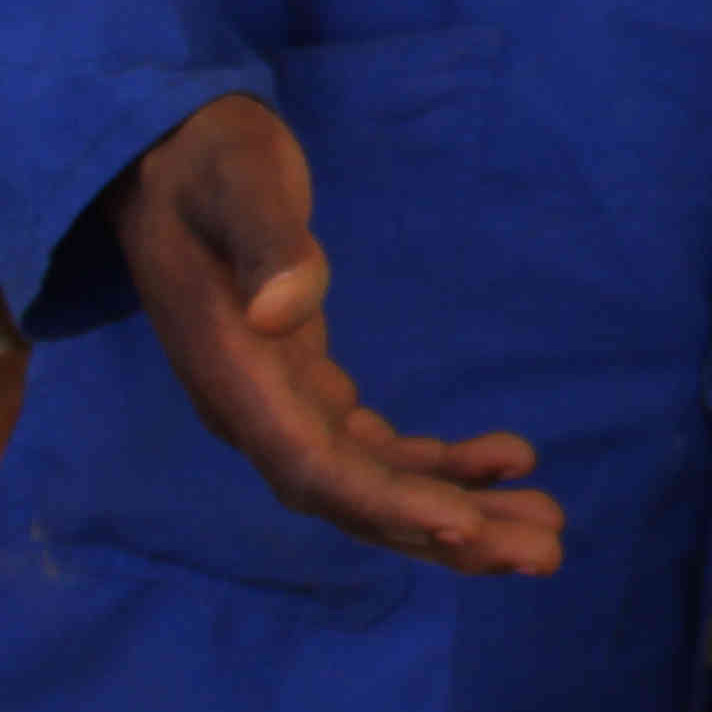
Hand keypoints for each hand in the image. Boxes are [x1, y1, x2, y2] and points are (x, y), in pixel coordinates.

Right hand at [115, 94, 563, 574]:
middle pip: (355, 500)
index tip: (465, 526)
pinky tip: (507, 462)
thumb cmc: (207, 161)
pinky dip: (439, 465)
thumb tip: (282, 310)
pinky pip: (375, 450)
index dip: (388, 504)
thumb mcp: (237, 184)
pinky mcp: (303, 388)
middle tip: (544, 554)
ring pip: (373, 485)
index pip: (315, 467)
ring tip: (546, 532)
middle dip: (447, 532)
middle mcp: (253, 412)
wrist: (165, 156)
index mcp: (235, 378)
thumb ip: (264, 242)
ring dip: (458, 512)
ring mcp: (279, 406)